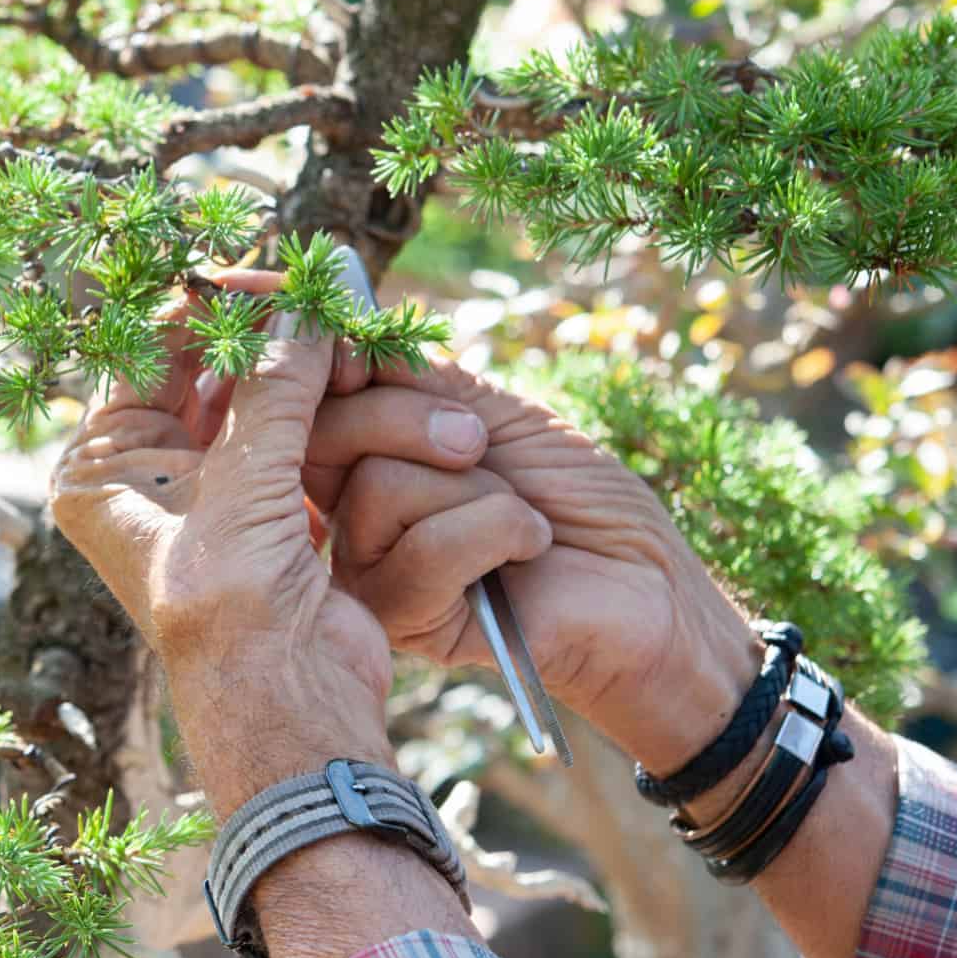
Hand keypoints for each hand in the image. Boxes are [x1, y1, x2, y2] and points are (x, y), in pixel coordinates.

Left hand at [48, 286, 492, 813]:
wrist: (285, 706)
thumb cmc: (230, 609)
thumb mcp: (243, 487)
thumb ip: (273, 390)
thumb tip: (302, 308)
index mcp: (103, 466)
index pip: (147, 350)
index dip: (207, 304)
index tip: (271, 273)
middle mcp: (145, 471)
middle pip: (203, 367)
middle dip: (264, 332)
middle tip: (319, 294)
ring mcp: (206, 489)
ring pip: (255, 397)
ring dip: (302, 366)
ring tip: (348, 330)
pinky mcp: (266, 509)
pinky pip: (294, 433)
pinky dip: (326, 406)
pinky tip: (360, 374)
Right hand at [311, 358, 759, 768]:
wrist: (642, 579)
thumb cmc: (575, 494)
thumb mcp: (496, 413)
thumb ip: (419, 381)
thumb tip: (342, 338)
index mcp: (364, 463)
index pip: (314, 405)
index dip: (334, 371)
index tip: (365, 362)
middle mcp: (352, 516)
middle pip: (327, 437)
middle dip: (411, 418)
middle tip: (479, 442)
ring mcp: (372, 570)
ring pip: (379, 487)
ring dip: (478, 490)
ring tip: (520, 516)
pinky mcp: (407, 619)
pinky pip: (426, 549)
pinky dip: (497, 533)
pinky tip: (526, 552)